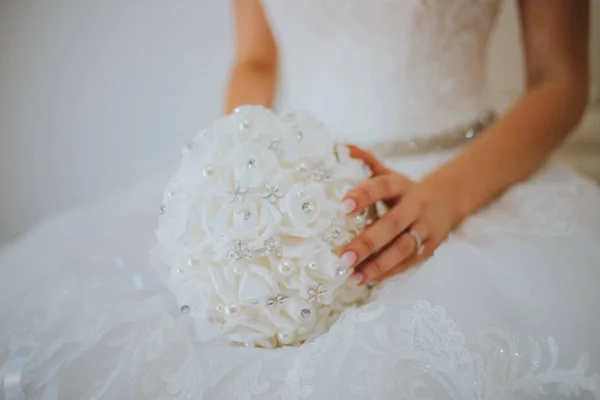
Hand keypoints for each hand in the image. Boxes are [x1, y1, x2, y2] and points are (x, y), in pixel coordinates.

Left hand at [339, 145, 457, 284]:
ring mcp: (424, 229)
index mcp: (401, 186)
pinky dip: (389, 272)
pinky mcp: (429, 248)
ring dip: (378, 264)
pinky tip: (367, 280)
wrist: (448, 200)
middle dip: (368, 242)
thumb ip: (365, 161)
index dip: (364, 195)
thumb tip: (341, 147)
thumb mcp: (388, 173)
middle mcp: (414, 207)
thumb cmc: (405, 190)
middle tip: (344, 256)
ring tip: (354, 275)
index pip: (382, 187)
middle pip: (392, 225)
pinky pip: (408, 263)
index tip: (343, 206)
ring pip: (403, 249)